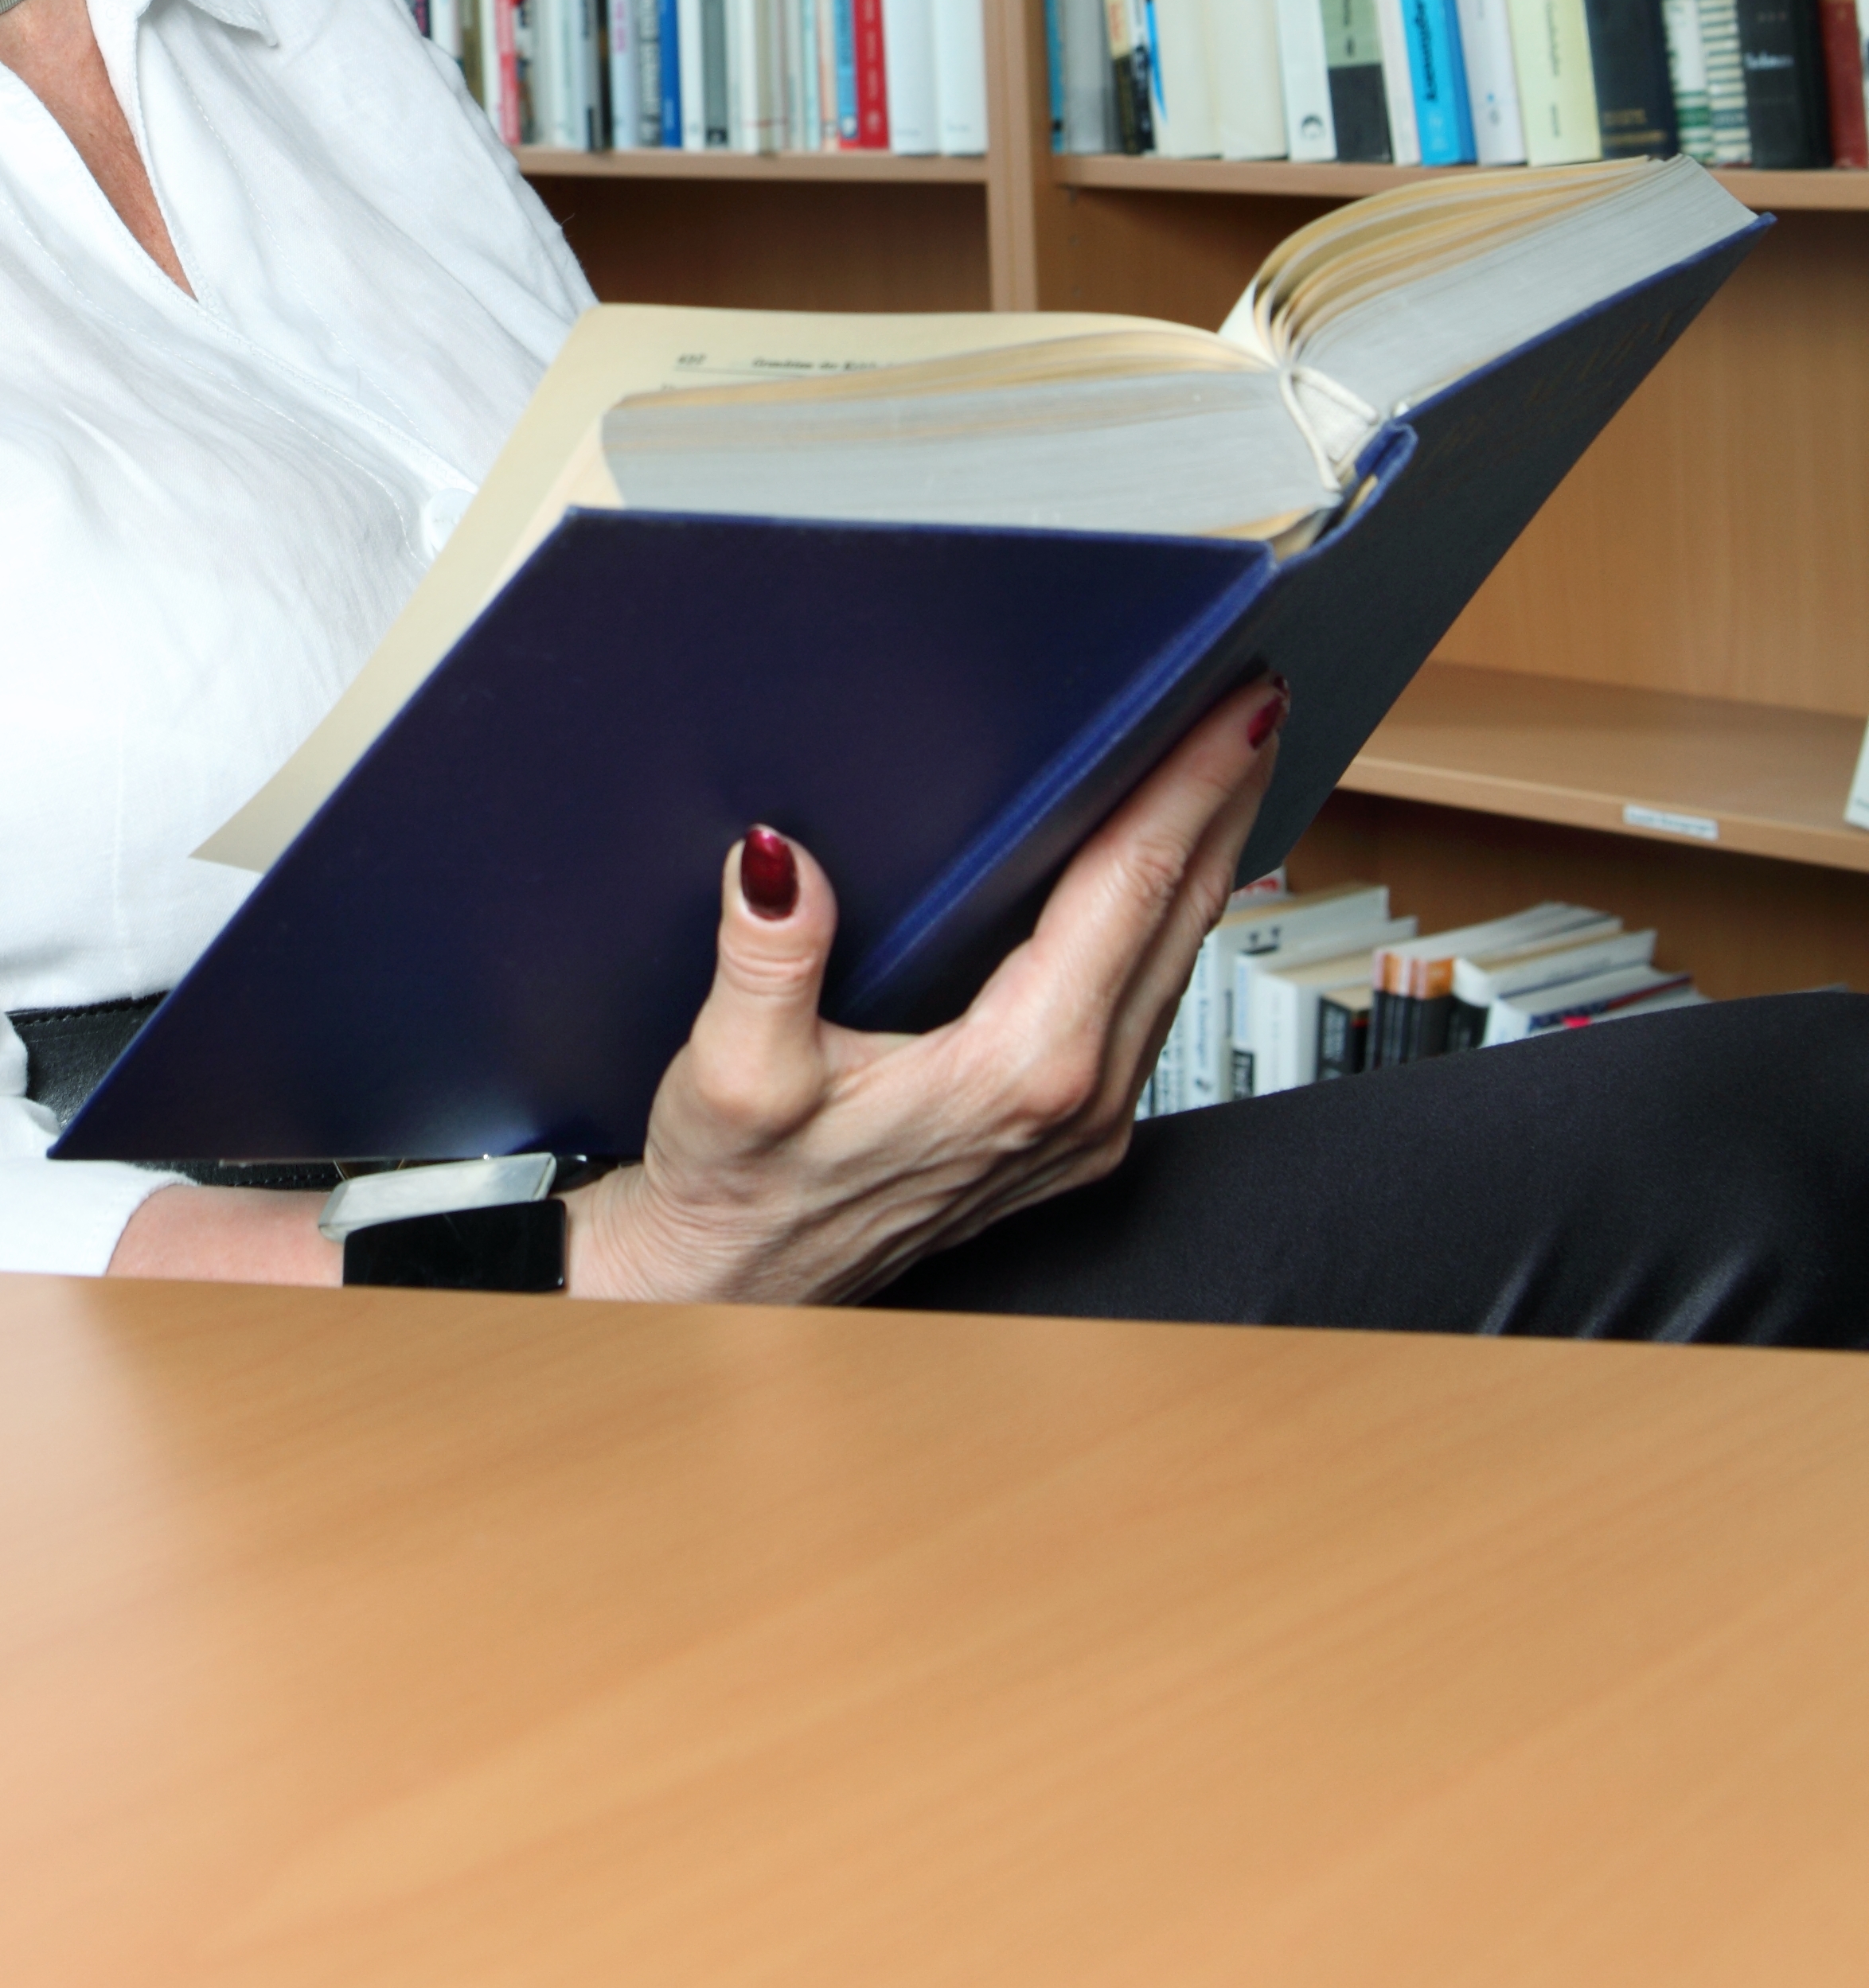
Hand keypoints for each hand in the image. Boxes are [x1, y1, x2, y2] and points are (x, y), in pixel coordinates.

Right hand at [566, 674, 1287, 1307]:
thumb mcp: (729, 1076)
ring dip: (1208, 857)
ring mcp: (1084, 1128)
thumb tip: (778, 859)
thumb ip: (763, 962)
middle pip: (1183, 919)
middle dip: (1226, 798)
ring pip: (1177, 963)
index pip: (1130, 892)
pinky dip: (1168, 917)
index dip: (1189, 788)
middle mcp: (1076, 1104)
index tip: (1235, 707)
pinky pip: (1148, 1003)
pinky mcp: (1068, 1136)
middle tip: (1258, 693)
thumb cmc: (733, 1195)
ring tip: (1224, 761)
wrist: (730, 1294)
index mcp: (1016, 1073)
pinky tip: (1160, 874)